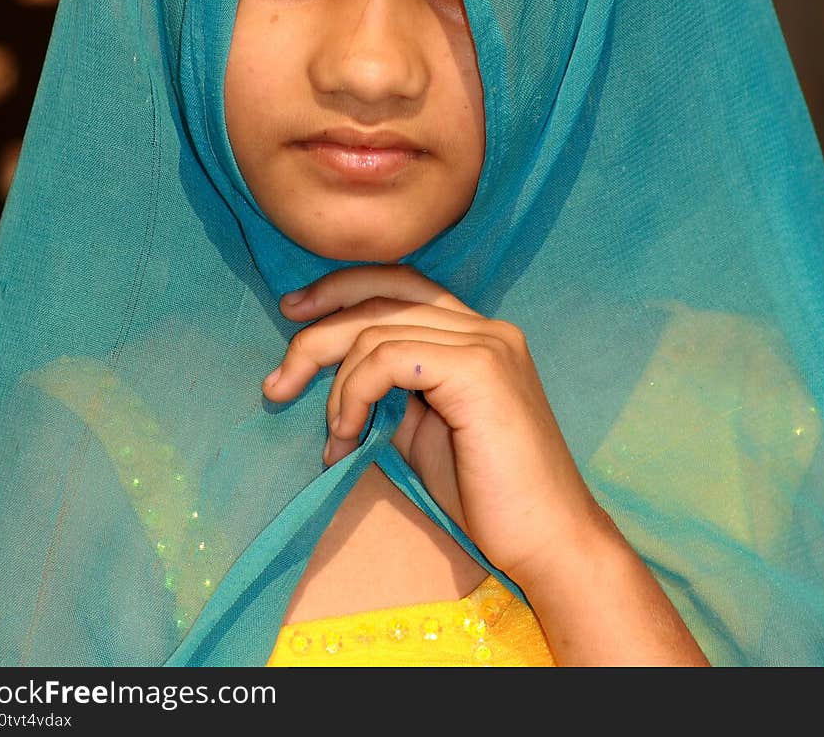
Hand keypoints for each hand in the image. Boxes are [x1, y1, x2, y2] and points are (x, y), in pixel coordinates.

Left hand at [261, 264, 605, 588]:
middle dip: (318, 331)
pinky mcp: (478, 368)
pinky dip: (354, 394)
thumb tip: (336, 374)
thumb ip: (392, 391)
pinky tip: (349, 435)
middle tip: (276, 382)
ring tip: (335, 437)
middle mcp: (486, 326)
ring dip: (336, 386)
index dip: (342, 289)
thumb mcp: (424, 430)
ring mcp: (486, 343)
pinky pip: (388, 360)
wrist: (547, 540)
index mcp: (477, 333)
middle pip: (383, 295)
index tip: (294, 315)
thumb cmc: (486, 496)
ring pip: (377, 331)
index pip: (401, 283)